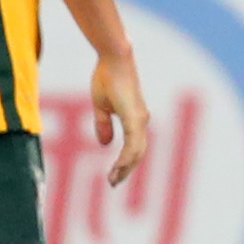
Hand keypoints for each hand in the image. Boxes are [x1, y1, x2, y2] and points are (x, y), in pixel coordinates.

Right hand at [88, 50, 152, 187]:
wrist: (113, 60)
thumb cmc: (107, 77)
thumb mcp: (102, 106)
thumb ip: (104, 125)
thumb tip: (105, 144)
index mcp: (135, 119)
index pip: (134, 148)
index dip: (125, 163)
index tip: (113, 175)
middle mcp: (142, 121)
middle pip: (138, 153)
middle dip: (126, 170)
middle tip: (113, 183)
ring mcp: (140, 119)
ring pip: (137, 151)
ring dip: (126, 168)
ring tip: (113, 180)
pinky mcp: (135, 116)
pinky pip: (133, 142)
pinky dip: (127, 157)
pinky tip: (119, 167)